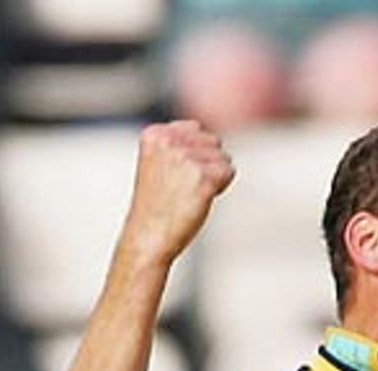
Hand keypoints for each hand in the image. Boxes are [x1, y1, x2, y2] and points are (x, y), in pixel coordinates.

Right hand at [123, 120, 233, 267]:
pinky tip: (202, 199)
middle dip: (207, 164)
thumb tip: (201, 128)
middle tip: (185, 188)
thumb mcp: (159, 162)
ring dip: (214, 177)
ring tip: (190, 194)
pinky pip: (228, 171)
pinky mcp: (203, 177)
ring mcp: (186, 158)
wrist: (148, 236)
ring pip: (223, 156)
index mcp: (155, 133)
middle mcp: (170, 140)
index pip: (195, 129)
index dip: (194, 155)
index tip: (176, 175)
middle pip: (212, 141)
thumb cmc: (157, 205)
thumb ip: (176, 140)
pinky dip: (221, 187)